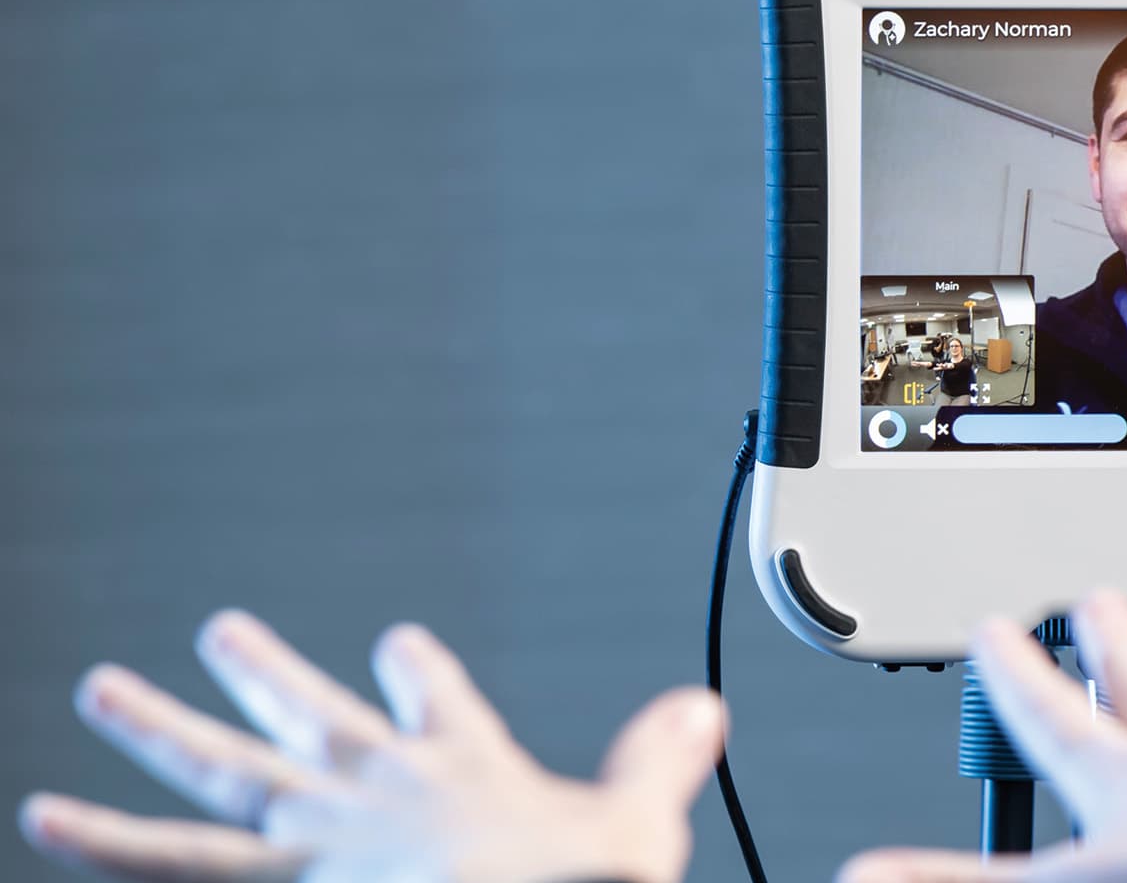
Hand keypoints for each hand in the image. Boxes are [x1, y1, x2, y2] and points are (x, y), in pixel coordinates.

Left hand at [18, 611, 724, 882]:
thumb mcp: (631, 830)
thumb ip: (654, 765)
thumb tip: (699, 709)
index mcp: (462, 770)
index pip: (435, 699)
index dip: (417, 670)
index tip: (397, 645)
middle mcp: (373, 791)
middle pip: (307, 717)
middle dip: (263, 674)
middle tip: (217, 631)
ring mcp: (310, 837)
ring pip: (216, 776)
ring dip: (155, 733)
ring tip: (102, 692)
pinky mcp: (266, 882)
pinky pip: (164, 863)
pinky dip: (103, 840)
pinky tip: (45, 814)